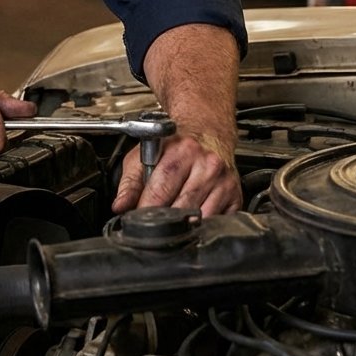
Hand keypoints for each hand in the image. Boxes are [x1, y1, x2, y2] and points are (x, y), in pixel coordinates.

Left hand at [110, 131, 241, 216]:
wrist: (206, 130)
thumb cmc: (174, 143)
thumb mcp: (145, 153)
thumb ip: (130, 182)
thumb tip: (120, 206)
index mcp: (182, 151)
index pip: (160, 190)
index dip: (145, 210)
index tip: (136, 219)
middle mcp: (206, 164)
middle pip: (181, 207)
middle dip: (164, 220)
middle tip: (153, 224)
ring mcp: (224, 180)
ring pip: (200, 218)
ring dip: (184, 225)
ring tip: (173, 221)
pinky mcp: (235, 194)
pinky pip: (218, 221)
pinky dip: (204, 225)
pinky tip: (194, 218)